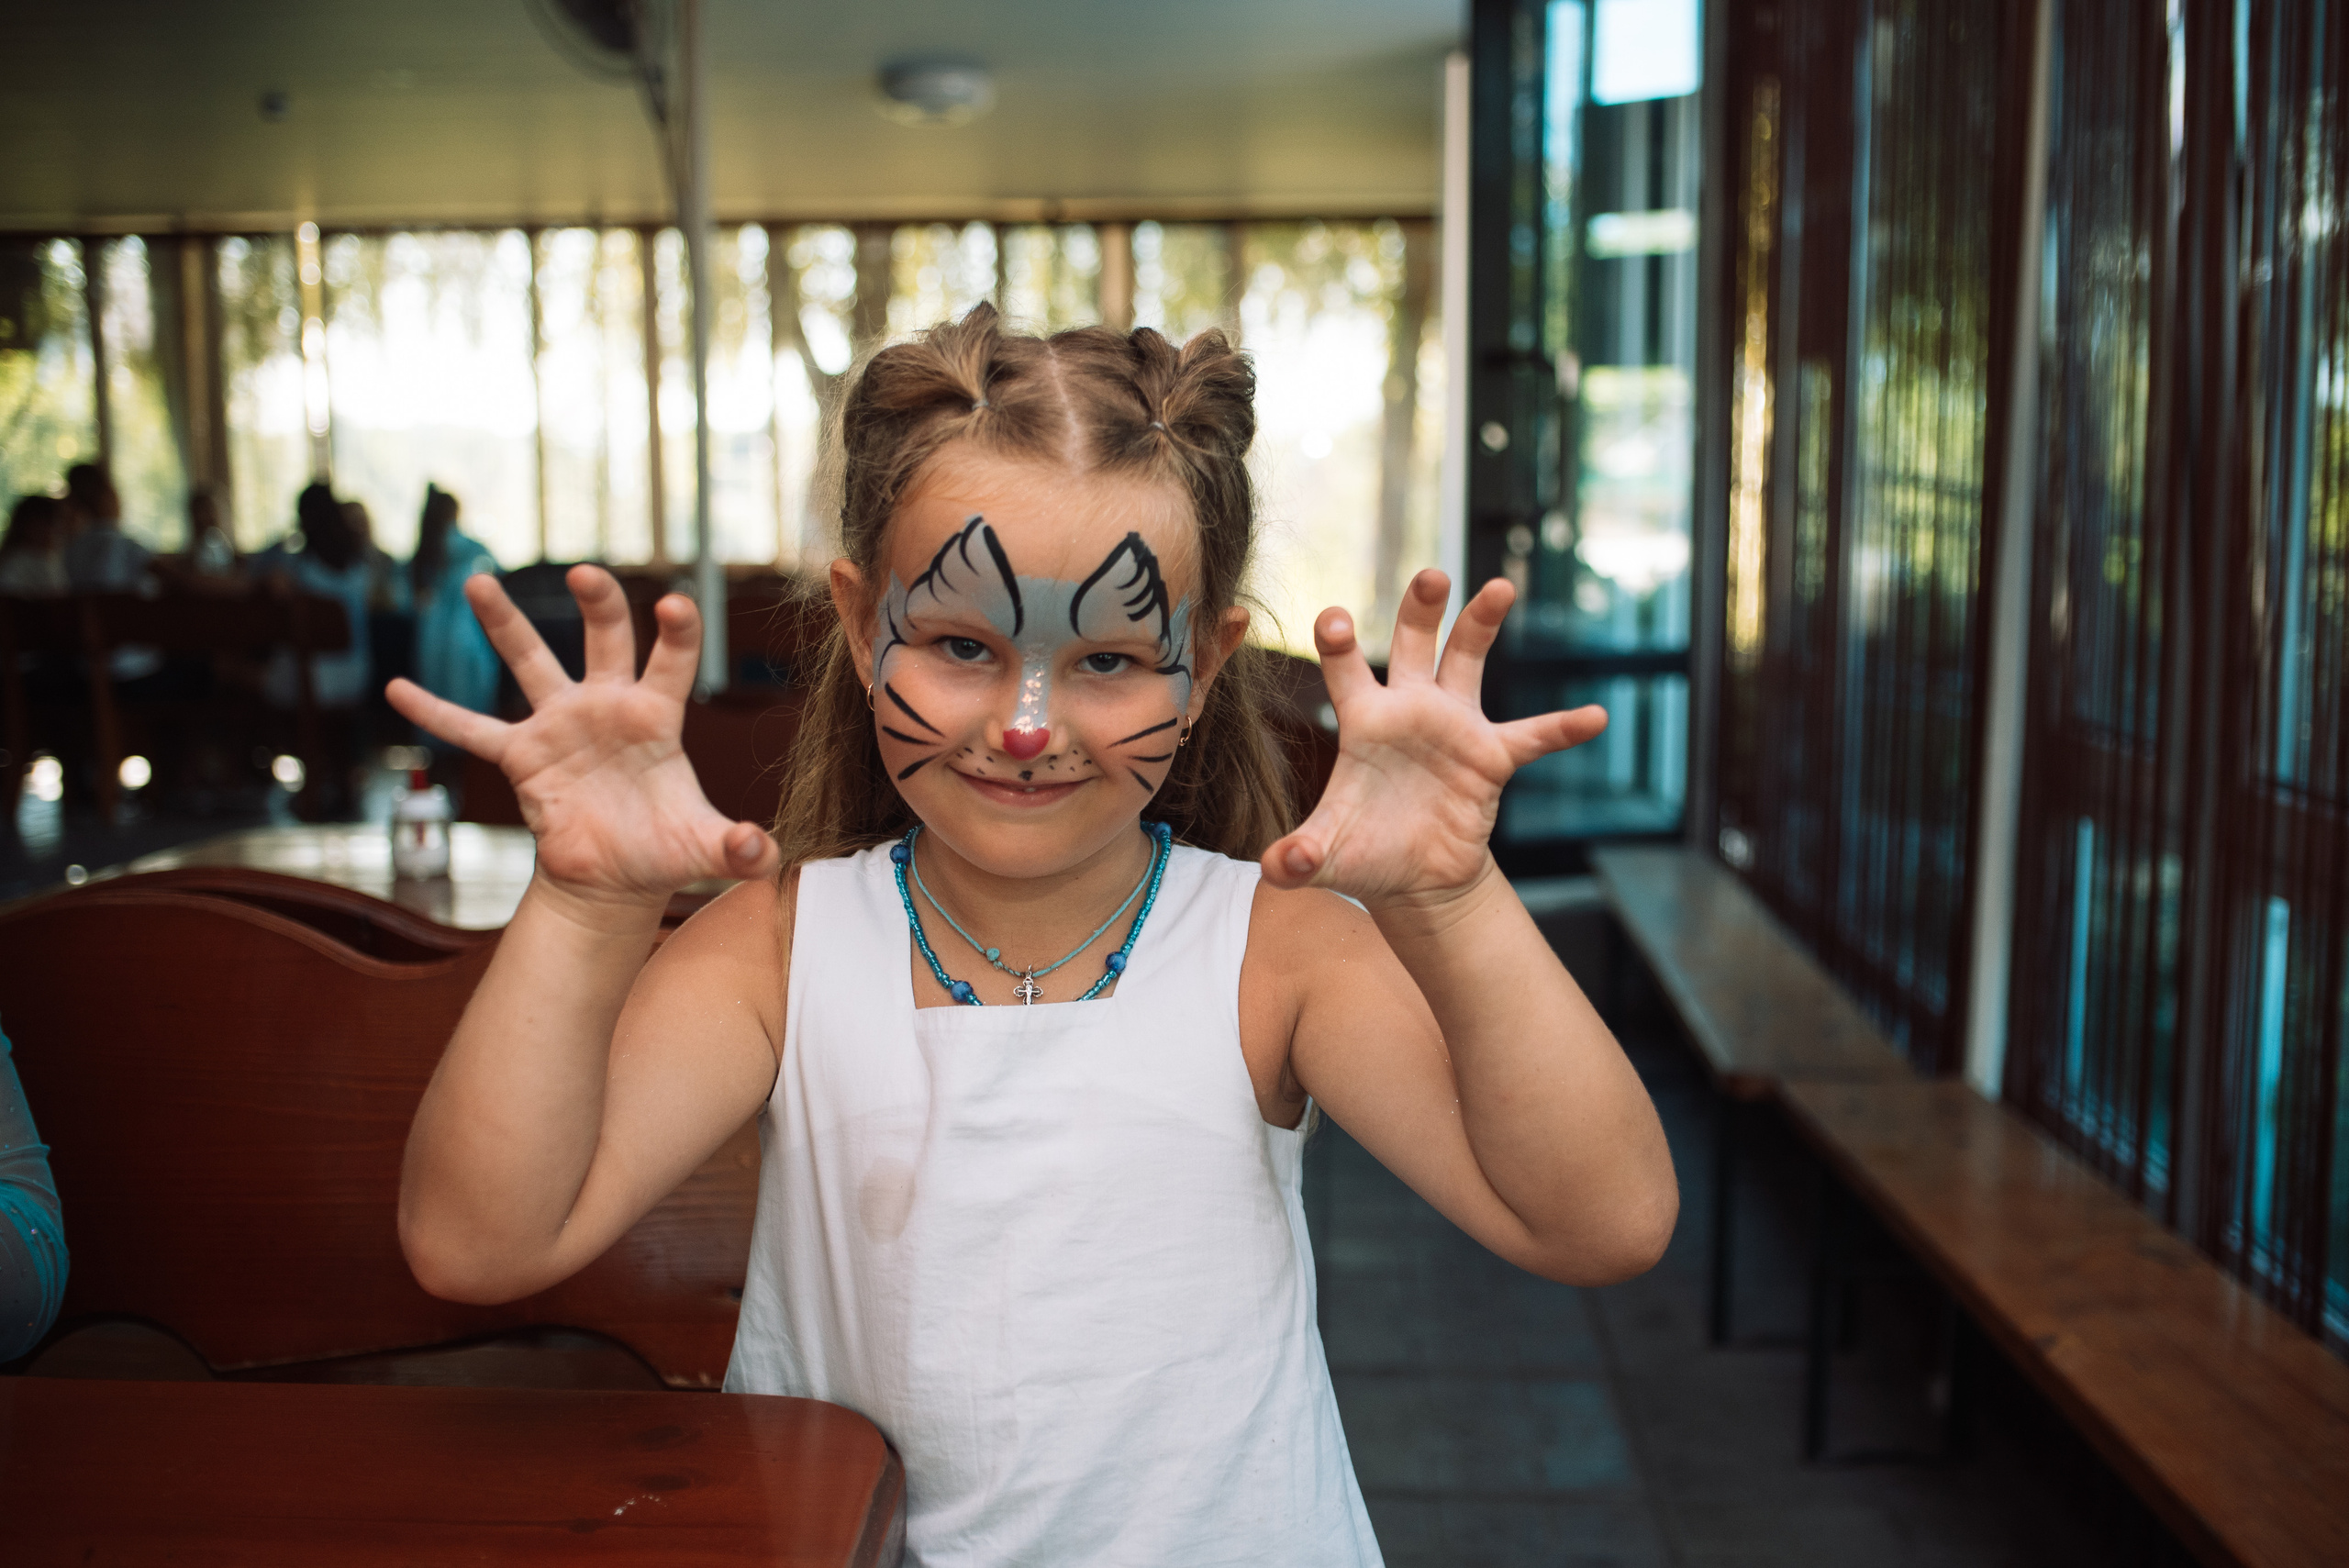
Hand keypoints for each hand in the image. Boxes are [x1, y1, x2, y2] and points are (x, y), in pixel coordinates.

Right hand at [385, 566, 779, 912]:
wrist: (615, 880)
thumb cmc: (663, 851)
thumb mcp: (707, 849)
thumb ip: (739, 848)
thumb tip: (762, 852)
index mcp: (656, 717)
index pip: (671, 661)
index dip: (676, 633)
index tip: (673, 604)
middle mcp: (607, 707)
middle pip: (604, 640)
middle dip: (599, 604)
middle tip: (586, 572)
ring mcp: (560, 726)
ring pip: (532, 663)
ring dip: (506, 623)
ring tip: (479, 581)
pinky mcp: (522, 757)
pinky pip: (472, 731)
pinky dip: (436, 712)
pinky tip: (398, 687)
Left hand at [1261, 571, 1604, 907]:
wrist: (1414, 876)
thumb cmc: (1364, 852)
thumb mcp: (1326, 856)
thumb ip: (1298, 857)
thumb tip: (1278, 868)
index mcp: (1364, 721)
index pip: (1346, 669)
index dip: (1338, 643)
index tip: (1334, 618)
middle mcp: (1409, 708)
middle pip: (1414, 643)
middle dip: (1421, 609)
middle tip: (1430, 577)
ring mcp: (1453, 726)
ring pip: (1467, 660)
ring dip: (1481, 624)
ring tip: (1499, 587)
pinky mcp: (1491, 756)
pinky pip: (1532, 737)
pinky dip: (1562, 729)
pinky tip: (1593, 718)